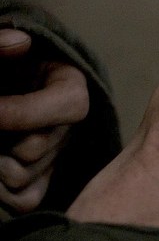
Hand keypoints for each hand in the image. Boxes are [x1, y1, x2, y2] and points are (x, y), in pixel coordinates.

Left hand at [0, 29, 89, 212]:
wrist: (3, 83)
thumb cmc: (4, 64)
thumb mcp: (1, 49)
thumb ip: (3, 42)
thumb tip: (20, 41)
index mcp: (69, 85)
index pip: (69, 106)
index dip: (22, 112)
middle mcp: (67, 124)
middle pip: (38, 147)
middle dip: (3, 140)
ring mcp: (53, 154)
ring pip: (25, 175)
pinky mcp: (39, 179)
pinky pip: (25, 200)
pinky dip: (1, 191)